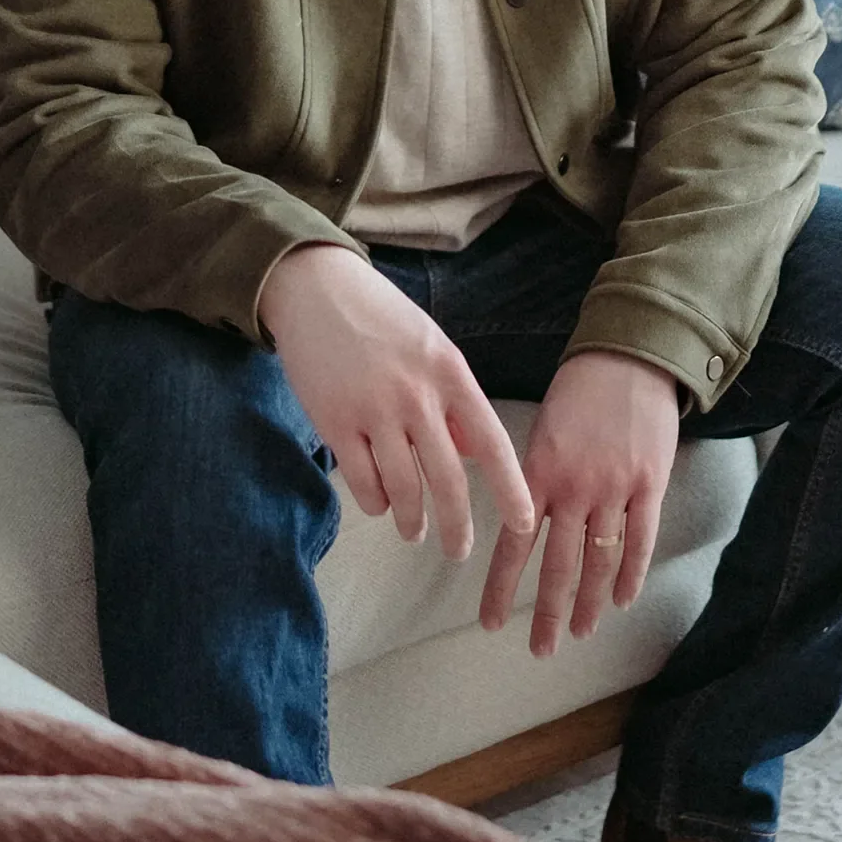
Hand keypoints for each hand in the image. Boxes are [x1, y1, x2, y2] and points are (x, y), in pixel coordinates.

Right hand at [258, 244, 534, 560]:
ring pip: (403, 489)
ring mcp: (373, 410)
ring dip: (411, 521)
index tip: (524, 523)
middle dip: (458, 527)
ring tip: (414, 531)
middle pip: (447, 480)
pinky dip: (375, 501)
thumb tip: (470, 453)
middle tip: (459, 552)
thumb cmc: (381, 319)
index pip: (491, 442)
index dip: (511, 489)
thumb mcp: (432, 347)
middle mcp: (417, 395)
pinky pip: (362, 481)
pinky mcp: (334, 422)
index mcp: (450, 373)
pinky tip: (380, 503)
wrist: (317, 289)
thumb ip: (452, 398)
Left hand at [479, 350, 679, 654]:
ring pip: (598, 560)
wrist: (629, 359)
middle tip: (539, 649)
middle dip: (546, 612)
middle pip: (558, 564)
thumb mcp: (540, 430)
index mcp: (538, 474)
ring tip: (579, 633)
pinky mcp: (650, 486)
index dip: (502, 586)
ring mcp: (615, 489)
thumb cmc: (579, 391)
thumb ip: (531, 476)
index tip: (490, 622)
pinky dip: (630, 575)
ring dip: (587, 602)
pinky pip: (640, 541)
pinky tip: (620, 601)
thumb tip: (516, 517)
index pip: (514, 543)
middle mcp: (574, 488)